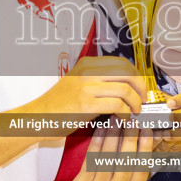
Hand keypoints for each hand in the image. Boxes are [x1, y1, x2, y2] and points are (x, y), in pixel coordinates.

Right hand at [17, 56, 147, 140]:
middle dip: (141, 88)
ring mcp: (86, 87)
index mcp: (87, 64)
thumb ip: (99, 81)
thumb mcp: (78, 84)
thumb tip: (126, 85)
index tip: (140, 89)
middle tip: (142, 100)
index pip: (122, 63)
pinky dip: (125, 112)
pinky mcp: (85, 104)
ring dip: (135, 103)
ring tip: (134, 112)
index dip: (137, 76)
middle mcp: (87, 71)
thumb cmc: (59, 105)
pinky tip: (123, 118)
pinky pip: (117, 105)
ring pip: (125, 89)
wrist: (38, 118)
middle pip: (128, 72)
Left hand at [62, 121, 156, 180]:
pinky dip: (97, 141)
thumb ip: (136, 175)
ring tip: (116, 120)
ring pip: (108, 156)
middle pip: (125, 160)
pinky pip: (92, 158)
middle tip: (132, 120)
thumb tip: (147, 147)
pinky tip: (101, 130)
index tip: (147, 130)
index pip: (141, 168)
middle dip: (130, 137)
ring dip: (113, 135)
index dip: (145, 148)